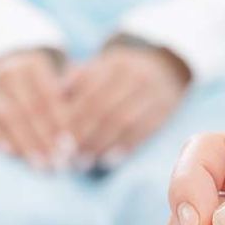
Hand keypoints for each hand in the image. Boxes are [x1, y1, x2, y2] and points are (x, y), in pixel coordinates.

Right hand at [0, 49, 71, 169]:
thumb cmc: (37, 84)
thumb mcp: (53, 78)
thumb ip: (69, 96)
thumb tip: (85, 121)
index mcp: (32, 65)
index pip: (48, 96)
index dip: (60, 122)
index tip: (71, 145)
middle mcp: (9, 73)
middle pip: (30, 108)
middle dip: (46, 137)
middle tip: (59, 161)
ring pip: (9, 117)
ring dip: (26, 143)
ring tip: (41, 164)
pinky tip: (13, 154)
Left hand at [65, 42, 189, 167]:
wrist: (165, 71)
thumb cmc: (121, 76)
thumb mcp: (101, 68)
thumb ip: (77, 78)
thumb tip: (58, 92)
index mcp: (116, 63)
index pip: (89, 93)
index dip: (73, 118)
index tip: (58, 139)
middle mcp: (137, 74)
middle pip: (105, 108)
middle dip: (84, 135)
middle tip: (69, 156)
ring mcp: (155, 91)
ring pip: (123, 121)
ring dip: (101, 144)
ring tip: (84, 162)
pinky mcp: (166, 109)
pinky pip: (143, 131)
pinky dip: (124, 147)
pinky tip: (108, 160)